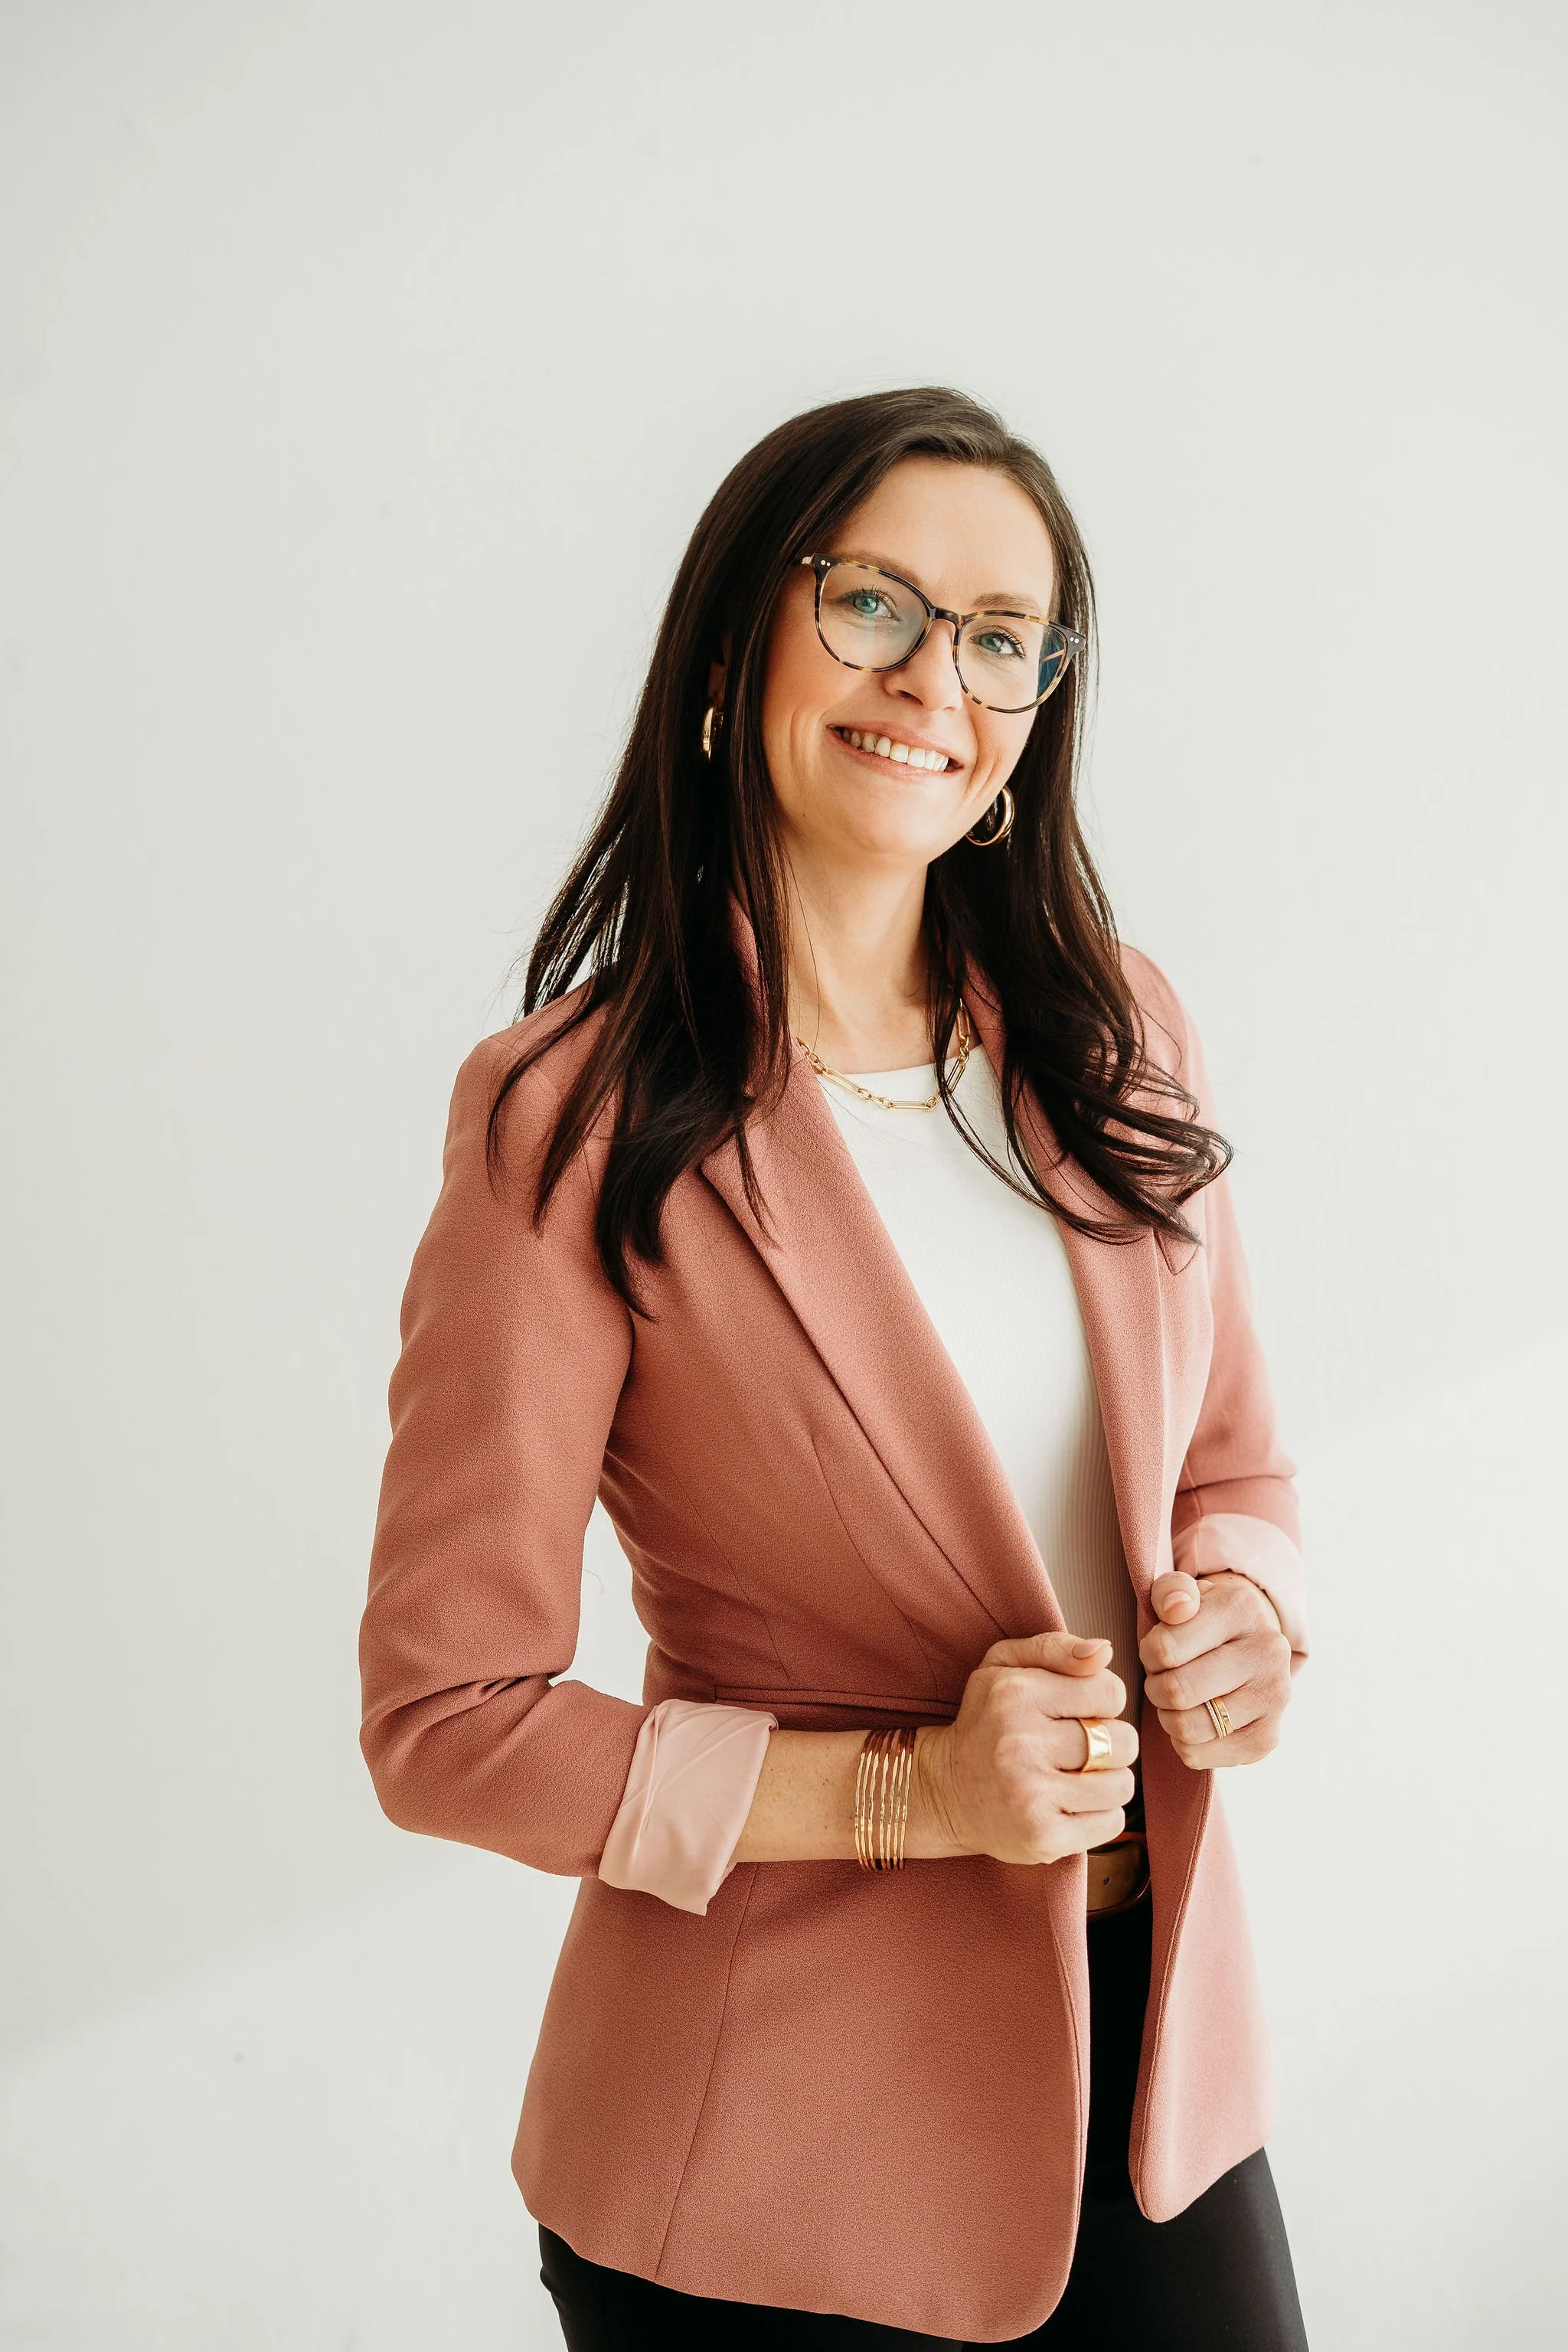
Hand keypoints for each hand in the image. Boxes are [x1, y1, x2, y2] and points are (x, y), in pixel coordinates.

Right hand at [914, 1632, 1138, 1865]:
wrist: (943, 1791)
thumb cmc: (985, 1722)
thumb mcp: (1004, 1666)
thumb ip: (1056, 1649)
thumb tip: (1105, 1651)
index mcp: (1017, 1693)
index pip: (1111, 1692)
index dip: (1103, 1702)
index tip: (1078, 1713)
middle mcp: (1021, 1743)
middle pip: (1124, 1741)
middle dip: (1111, 1744)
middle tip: (1079, 1749)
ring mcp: (1031, 1795)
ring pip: (1122, 1785)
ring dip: (1107, 1782)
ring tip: (1075, 1778)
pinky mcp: (1042, 1837)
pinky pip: (1111, 1824)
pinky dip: (1100, 1816)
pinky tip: (1069, 1806)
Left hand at [1140, 1569, 1291, 1768]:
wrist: (1246, 1648)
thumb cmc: (1200, 1621)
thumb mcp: (1180, 1595)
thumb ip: (1170, 1590)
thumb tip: (1177, 1608)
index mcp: (1242, 1608)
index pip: (1165, 1649)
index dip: (1149, 1655)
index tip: (1158, 1652)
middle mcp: (1268, 1651)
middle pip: (1177, 1691)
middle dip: (1155, 1688)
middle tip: (1161, 1680)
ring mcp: (1275, 1697)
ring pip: (1188, 1728)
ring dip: (1167, 1717)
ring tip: (1175, 1701)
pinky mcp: (1269, 1738)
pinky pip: (1200, 1756)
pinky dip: (1183, 1744)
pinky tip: (1193, 1722)